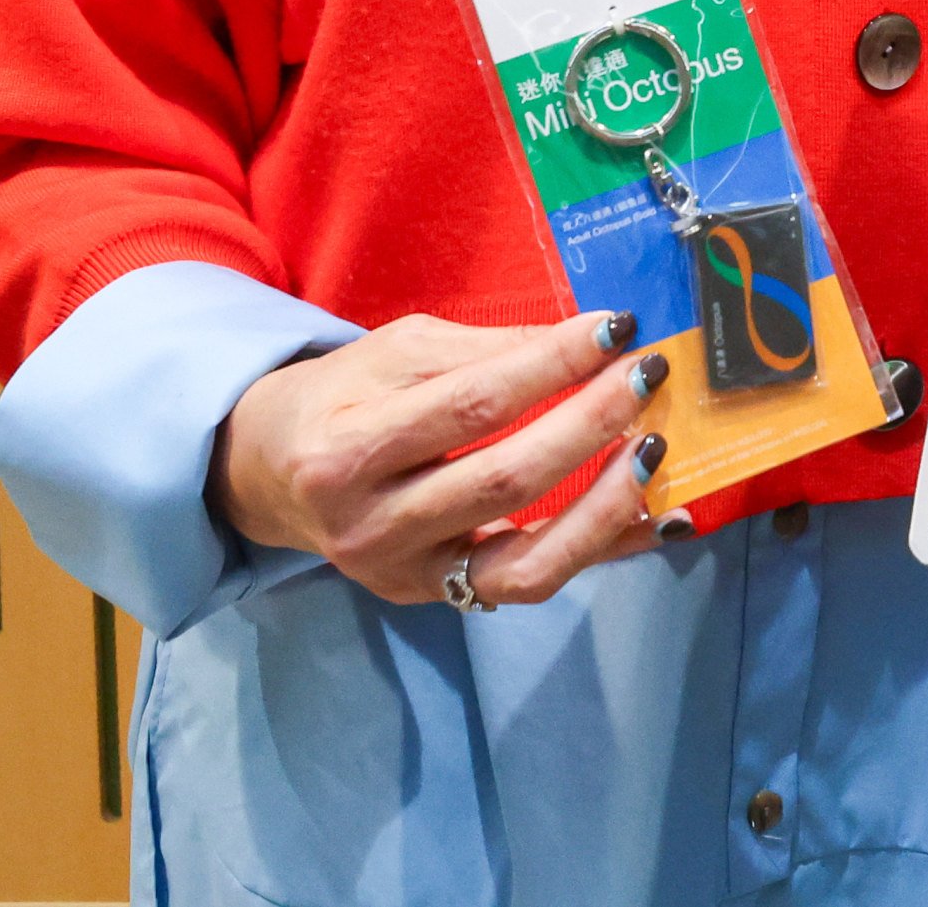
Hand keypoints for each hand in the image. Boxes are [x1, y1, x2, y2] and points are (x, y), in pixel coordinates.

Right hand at [209, 310, 669, 606]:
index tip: (616, 327)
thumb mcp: (397, 352)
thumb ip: (488, 349)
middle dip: (590, 423)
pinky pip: (531, 583)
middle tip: (648, 375)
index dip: (551, 366)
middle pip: (504, 480)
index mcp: (348, 448)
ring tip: (654, 448)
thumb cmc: (342, 398)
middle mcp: (371, 525)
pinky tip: (657, 518)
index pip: (471, 405)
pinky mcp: (436, 599)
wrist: (270, 474)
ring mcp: (405, 575)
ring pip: (525, 560)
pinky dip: (601, 551)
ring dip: (606, 503)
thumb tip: (589, 339)